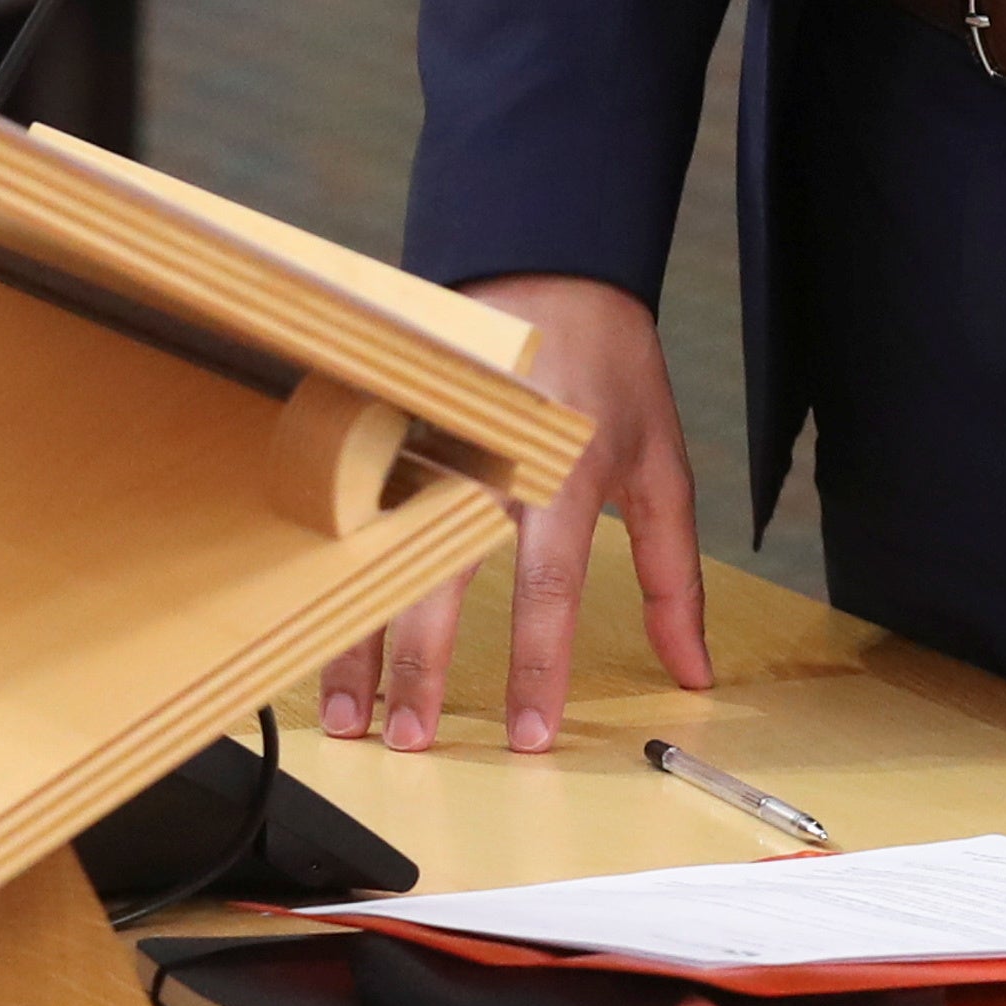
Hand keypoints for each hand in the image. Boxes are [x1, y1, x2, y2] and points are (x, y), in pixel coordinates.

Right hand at [320, 275, 713, 752]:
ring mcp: (426, 438)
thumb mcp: (663, 468)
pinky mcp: (388, 423)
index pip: (545, 589)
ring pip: (381, 551)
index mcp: (561, 473)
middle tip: (407, 742)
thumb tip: (692, 671)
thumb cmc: (612, 370)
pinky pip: (354, 508)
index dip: (534, 668)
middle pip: (441, 579)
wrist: (549, 262)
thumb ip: (671, 578)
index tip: (525, 737)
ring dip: (359, 634)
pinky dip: (333, 571)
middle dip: (420, 669)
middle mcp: (486, 460)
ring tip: (347, 711)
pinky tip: (313, 621)